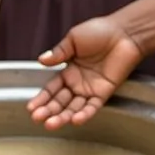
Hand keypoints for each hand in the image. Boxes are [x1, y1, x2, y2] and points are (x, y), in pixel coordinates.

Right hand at [27, 16, 143, 129]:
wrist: (123, 32)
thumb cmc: (99, 31)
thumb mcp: (73, 39)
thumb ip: (58, 53)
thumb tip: (41, 60)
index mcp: (68, 70)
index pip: (51, 89)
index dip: (41, 98)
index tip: (31, 108)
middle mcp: (78, 83)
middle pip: (60, 101)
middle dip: (48, 110)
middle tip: (38, 118)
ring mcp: (90, 89)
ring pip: (74, 107)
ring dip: (63, 116)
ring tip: (51, 123)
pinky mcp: (104, 93)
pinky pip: (93, 107)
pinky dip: (84, 114)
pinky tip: (74, 120)